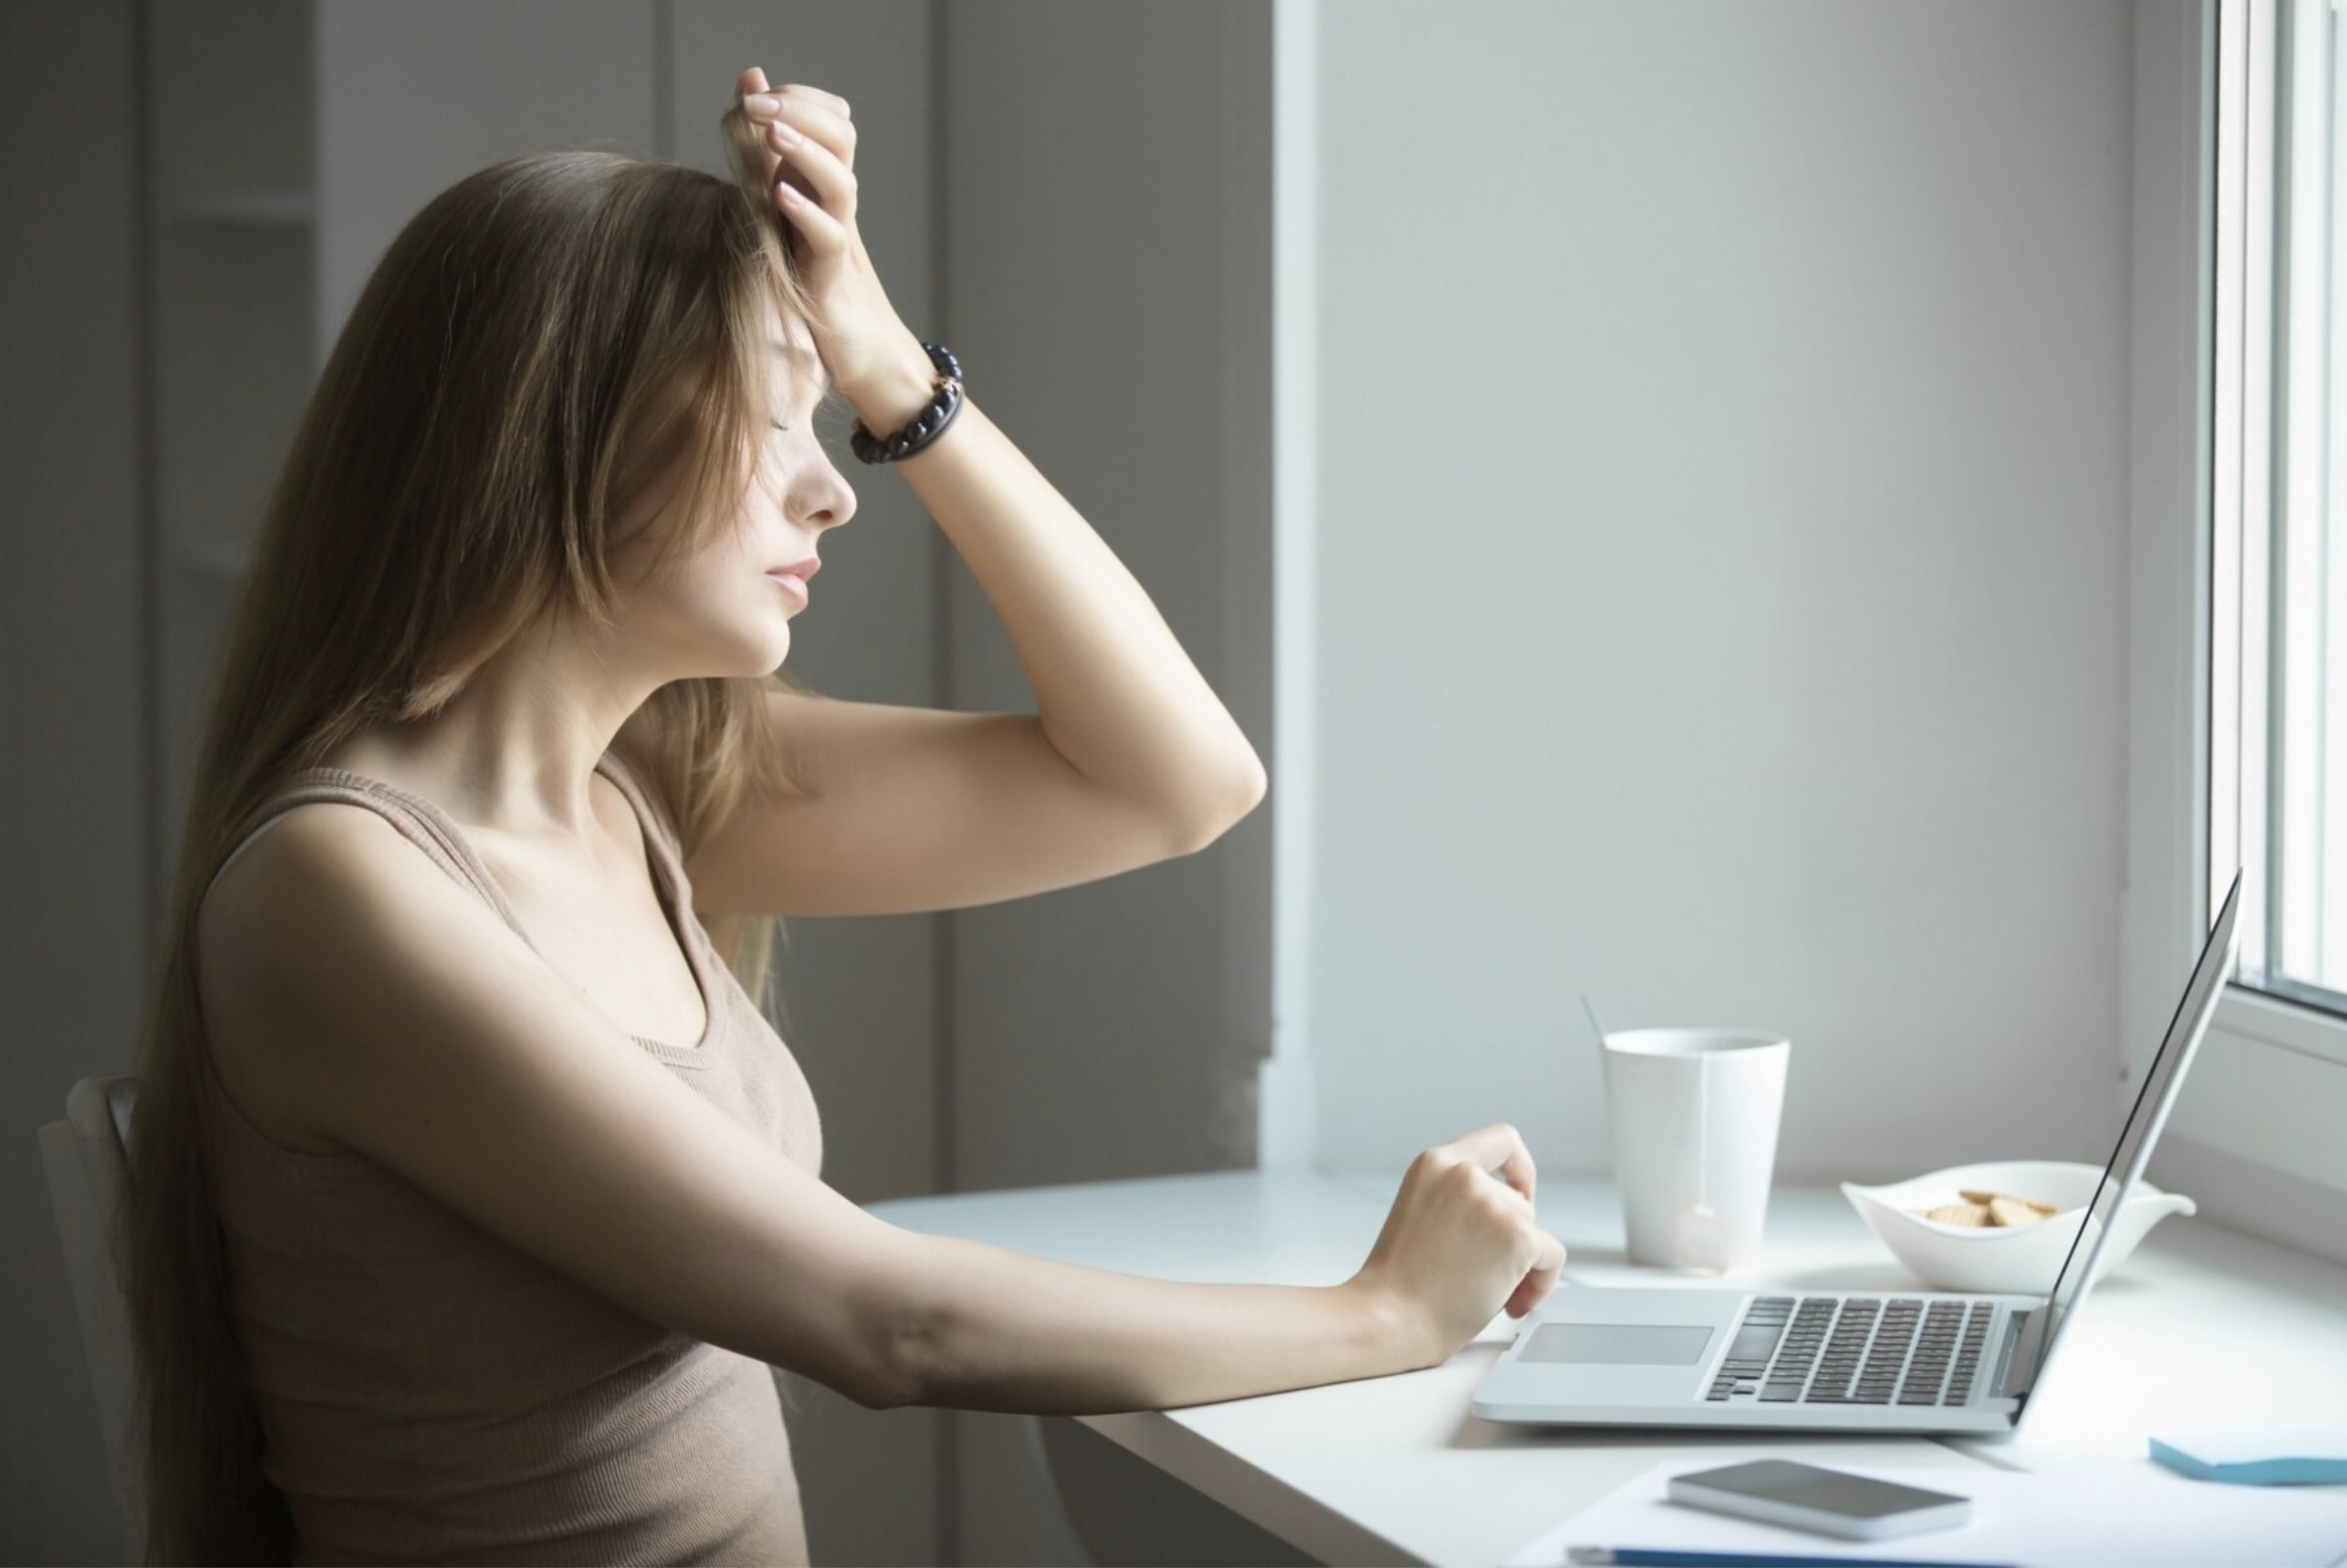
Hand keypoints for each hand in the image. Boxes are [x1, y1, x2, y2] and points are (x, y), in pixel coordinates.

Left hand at [729, 68, 934, 429]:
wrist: (870, 364)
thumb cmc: (821, 298)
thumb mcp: (787, 232)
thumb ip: (765, 177)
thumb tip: (738, 127)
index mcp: (826, 192)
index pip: (831, 121)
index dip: (801, 96)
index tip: (756, 89)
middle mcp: (837, 210)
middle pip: (840, 137)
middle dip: (799, 108)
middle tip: (755, 99)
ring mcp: (840, 244)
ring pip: (839, 182)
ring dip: (805, 150)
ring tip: (771, 127)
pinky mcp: (833, 285)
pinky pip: (830, 240)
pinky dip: (808, 213)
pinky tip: (781, 193)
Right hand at [1348, 1124, 1567, 1367]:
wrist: (1388, 1319)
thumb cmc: (1397, 1284)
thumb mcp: (1419, 1213)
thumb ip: (1457, 1199)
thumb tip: (1503, 1214)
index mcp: (1435, 1164)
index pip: (1500, 1140)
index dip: (1520, 1167)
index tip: (1521, 1192)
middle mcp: (1464, 1175)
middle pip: (1518, 1200)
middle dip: (1510, 1238)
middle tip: (1486, 1271)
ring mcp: (1492, 1203)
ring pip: (1534, 1230)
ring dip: (1522, 1265)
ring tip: (1489, 1292)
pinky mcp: (1518, 1236)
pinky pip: (1552, 1257)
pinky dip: (1542, 1283)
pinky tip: (1512, 1301)